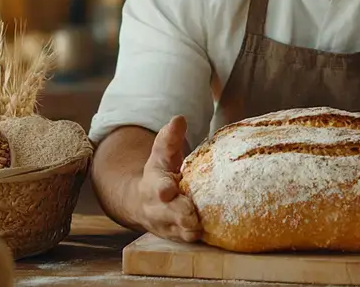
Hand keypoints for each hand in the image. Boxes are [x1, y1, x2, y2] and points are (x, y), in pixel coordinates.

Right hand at [137, 115, 201, 241]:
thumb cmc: (160, 172)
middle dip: (180, 214)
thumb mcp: (161, 154)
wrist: (143, 203)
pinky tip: (216, 234)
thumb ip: (169, 138)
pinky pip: (189, 240)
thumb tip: (179, 119)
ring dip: (190, 229)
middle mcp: (158, 209)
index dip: (163, 190)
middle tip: (193, 215)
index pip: (157, 188)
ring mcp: (168, 225)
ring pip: (180, 231)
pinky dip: (201, 238)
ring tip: (202, 227)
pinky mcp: (179, 237)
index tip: (169, 189)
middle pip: (169, 214)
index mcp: (153, 186)